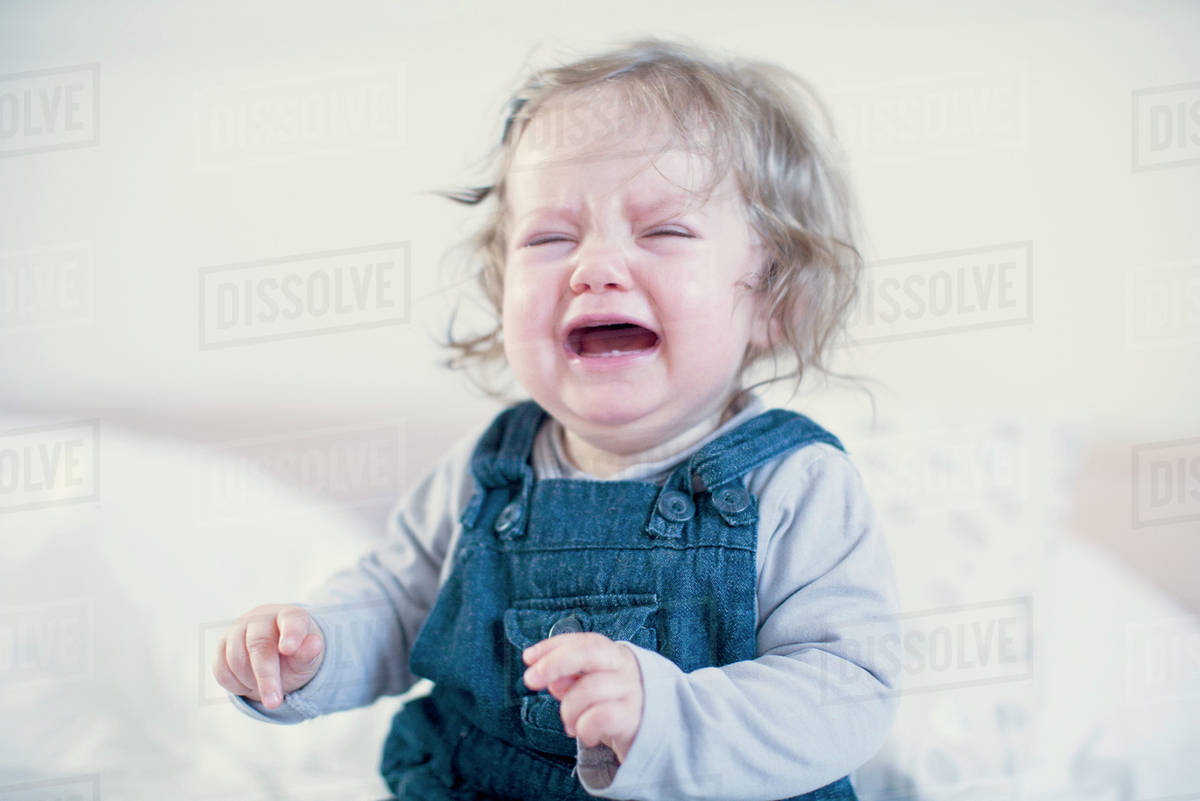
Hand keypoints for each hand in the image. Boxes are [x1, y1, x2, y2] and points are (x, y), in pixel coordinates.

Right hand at [212, 603, 323, 709]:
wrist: (274, 655)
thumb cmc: (294, 656)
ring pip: (236, 659)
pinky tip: (249, 683)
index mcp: (290, 617)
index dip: (290, 634)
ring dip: (251, 681)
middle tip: (274, 702)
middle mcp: (262, 618)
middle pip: (259, 645)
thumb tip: (315, 644)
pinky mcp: (221, 645)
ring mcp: (238, 629)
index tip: (289, 649)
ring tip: (267, 687)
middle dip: (266, 676)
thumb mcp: (307, 660)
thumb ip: (309, 654)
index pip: (292, 620)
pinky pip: (221, 669)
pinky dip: (235, 684)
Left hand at [522, 632, 643, 762]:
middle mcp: (626, 667)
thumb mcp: (591, 689)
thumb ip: (571, 680)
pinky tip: (585, 735)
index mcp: (614, 655)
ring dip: (568, 711)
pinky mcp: (636, 718)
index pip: (583, 642)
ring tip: (569, 724)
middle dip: (554, 663)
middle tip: (530, 680)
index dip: (553, 646)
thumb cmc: (615, 707)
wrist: (655, 736)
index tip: (528, 657)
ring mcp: (634, 691)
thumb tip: (551, 679)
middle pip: (588, 652)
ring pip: (588, 689)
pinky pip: (600, 717)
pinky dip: (584, 728)